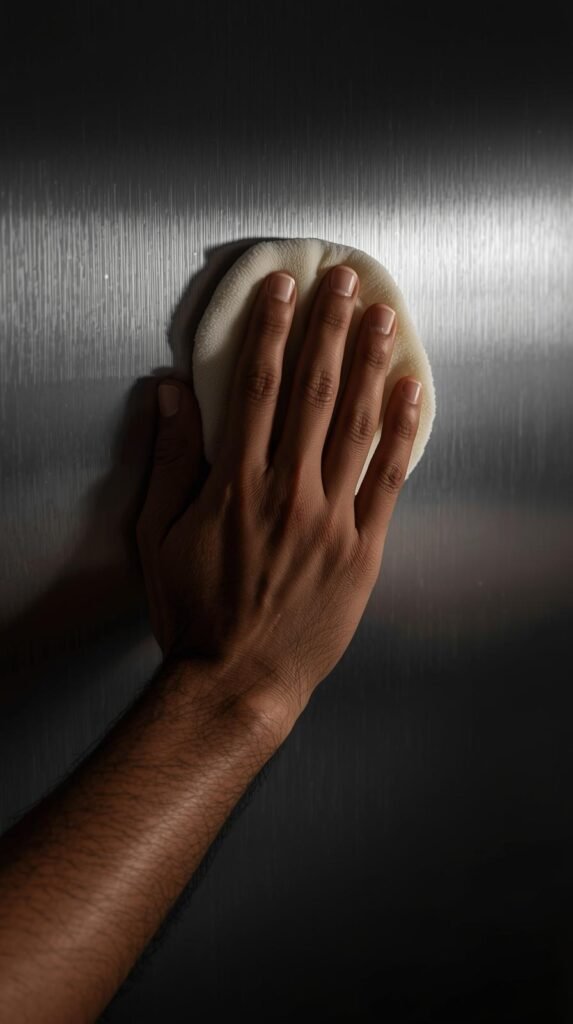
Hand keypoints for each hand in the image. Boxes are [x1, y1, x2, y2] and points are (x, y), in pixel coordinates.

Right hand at [137, 264, 421, 738]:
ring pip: (354, 426)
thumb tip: (171, 395)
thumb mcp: (159, 537)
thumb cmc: (193, 611)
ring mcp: (329, 519)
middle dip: (328, 330)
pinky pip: (387, 481)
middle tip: (344, 282)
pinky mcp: (361, 549)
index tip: (282, 290)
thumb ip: (168, 462)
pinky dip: (401, 433)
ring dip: (368, 365)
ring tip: (382, 318)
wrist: (238, 679)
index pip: (256, 389)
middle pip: (312, 393)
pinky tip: (410, 393)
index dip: (270, 332)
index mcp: (235, 485)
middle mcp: (286, 491)